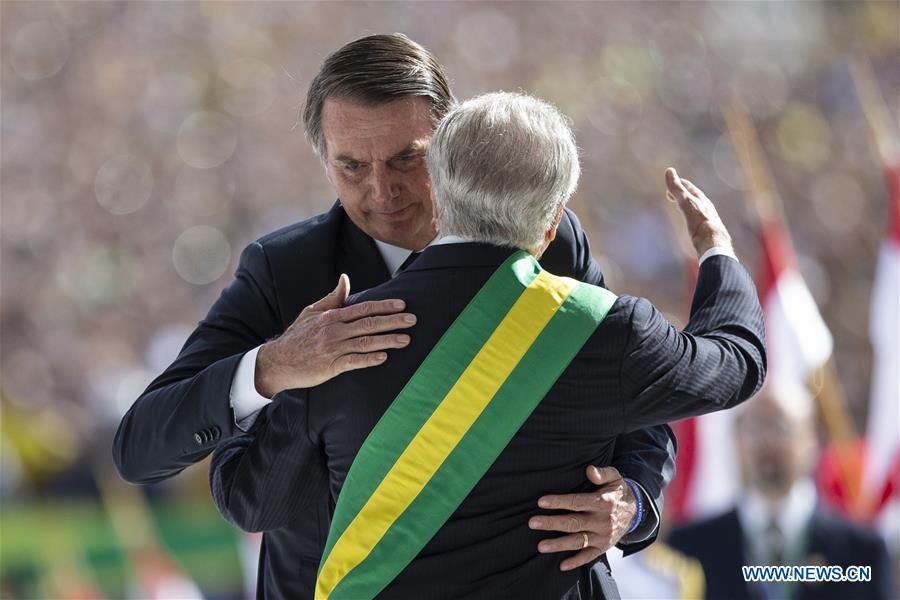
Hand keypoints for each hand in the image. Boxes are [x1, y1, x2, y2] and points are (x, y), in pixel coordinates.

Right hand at [254, 274, 415, 396]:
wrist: (278, 361)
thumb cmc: (297, 336)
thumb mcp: (311, 312)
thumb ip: (332, 298)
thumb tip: (345, 279)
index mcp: (332, 317)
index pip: (363, 308)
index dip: (384, 306)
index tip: (402, 305)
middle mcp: (334, 331)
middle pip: (368, 324)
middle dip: (392, 321)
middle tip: (412, 320)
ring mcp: (333, 349)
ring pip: (365, 342)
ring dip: (387, 340)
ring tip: (406, 339)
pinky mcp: (331, 366)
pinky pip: (354, 362)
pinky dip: (369, 359)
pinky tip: (384, 357)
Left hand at [528, 466, 636, 570]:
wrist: (637, 511)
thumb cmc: (618, 491)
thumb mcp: (615, 477)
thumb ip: (602, 473)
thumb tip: (589, 469)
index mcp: (603, 502)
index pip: (577, 502)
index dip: (558, 502)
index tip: (541, 502)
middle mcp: (602, 521)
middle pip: (573, 523)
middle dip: (552, 523)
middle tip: (532, 523)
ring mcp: (603, 536)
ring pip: (578, 541)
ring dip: (559, 545)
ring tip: (540, 546)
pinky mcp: (603, 547)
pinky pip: (589, 556)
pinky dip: (576, 562)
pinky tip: (562, 565)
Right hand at [666, 167, 732, 258]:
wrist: (713, 242)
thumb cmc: (699, 221)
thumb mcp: (685, 202)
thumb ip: (677, 188)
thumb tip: (669, 170)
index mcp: (700, 198)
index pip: (687, 186)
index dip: (677, 183)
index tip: (669, 182)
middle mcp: (705, 206)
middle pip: (692, 196)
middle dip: (681, 193)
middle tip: (671, 194)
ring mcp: (707, 217)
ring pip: (696, 207)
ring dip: (686, 204)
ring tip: (680, 205)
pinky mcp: (707, 228)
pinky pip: (697, 217)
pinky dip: (690, 215)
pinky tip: (690, 221)